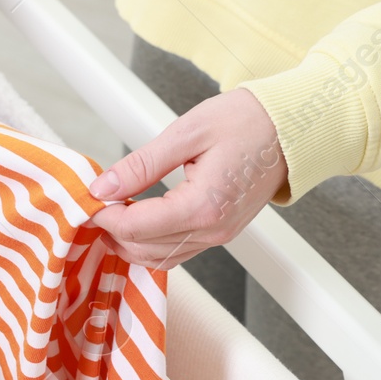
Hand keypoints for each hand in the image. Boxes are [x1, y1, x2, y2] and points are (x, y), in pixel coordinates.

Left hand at [88, 89, 286, 268]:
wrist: (293, 127)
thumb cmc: (248, 121)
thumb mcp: (187, 133)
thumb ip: (142, 165)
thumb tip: (103, 186)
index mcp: (203, 206)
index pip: (136, 227)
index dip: (104, 214)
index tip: (87, 196)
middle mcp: (213, 231)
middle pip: (143, 250)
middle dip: (112, 231)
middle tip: (94, 203)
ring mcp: (220, 236)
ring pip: (159, 258)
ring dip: (129, 241)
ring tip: (111, 209)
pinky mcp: (222, 232)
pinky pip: (178, 252)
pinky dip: (150, 242)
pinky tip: (136, 217)